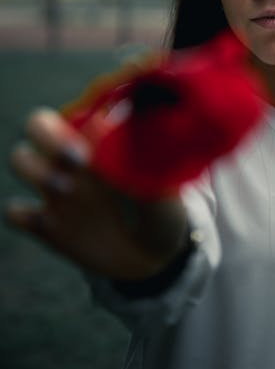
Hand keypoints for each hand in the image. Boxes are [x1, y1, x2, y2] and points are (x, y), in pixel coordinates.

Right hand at [5, 109, 188, 280]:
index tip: (102, 139)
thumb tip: (123, 142)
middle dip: (47, 134)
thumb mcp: (165, 192)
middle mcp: (76, 159)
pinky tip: (50, 223)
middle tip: (78, 159)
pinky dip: (23, 215)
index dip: (83, 118)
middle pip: (37, 124)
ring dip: (36, 170)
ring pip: (20, 158)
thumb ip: (147, 169)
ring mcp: (58, 190)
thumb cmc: (161, 211)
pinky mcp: (46, 224)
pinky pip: (15, 212)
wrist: (153, 258)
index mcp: (105, 143)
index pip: (76, 110)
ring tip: (67, 190)